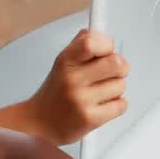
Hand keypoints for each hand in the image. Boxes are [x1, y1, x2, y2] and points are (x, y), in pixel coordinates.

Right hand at [25, 29, 128, 144]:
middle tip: (114, 71)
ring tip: (101, 93)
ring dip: (116, 88)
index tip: (108, 50)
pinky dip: (117, 105)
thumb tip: (96, 32)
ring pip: (121, 85)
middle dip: (121, 67)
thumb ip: (79, 46)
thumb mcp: (61, 64)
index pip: (92, 42)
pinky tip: (103, 105)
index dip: (107, 45)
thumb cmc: (54, 94)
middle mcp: (72, 79)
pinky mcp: (90, 119)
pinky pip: (120, 105)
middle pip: (116, 63)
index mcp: (65, 61)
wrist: (38, 125)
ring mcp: (81, 100)